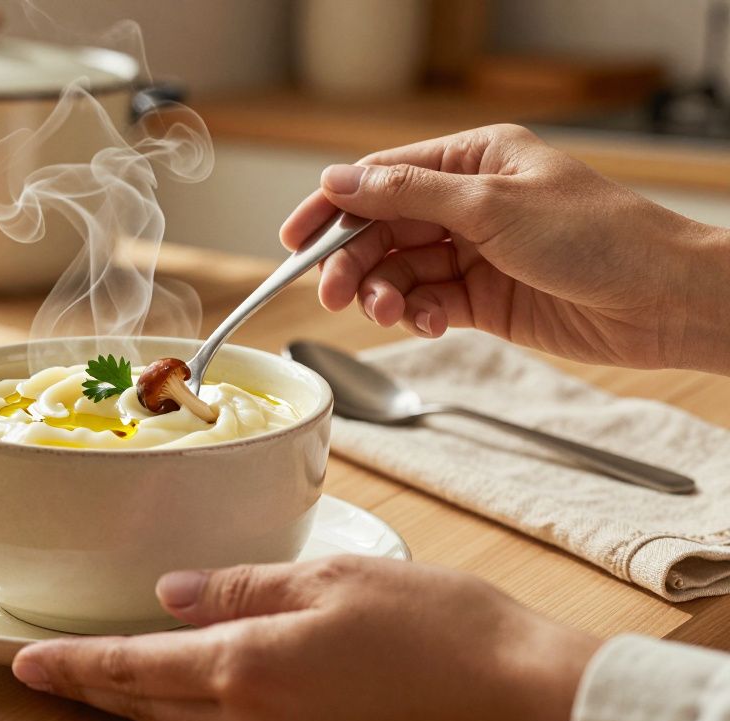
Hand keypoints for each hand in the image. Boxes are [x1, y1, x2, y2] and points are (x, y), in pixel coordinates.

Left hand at [12, 556, 599, 720]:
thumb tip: (172, 593)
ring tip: (98, 685)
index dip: (75, 664)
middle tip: (44, 674)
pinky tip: (183, 702)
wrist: (524, 698)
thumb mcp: (333, 580)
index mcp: (249, 667)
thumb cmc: (439, 628)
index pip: (134, 666)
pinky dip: (187, 720)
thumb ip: (242, 588)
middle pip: (147, 708)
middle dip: (92, 690)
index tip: (27, 662)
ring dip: (134, 707)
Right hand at [281, 124, 728, 372]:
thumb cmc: (598, 237)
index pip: (381, 178)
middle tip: (332, 292)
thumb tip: (338, 180)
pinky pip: (426, 302)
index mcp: (472, 160)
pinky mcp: (483, 299)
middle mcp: (468, 203)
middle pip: (382, 229)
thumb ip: (406, 195)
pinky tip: (427, 323)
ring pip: (399, 270)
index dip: (332, 207)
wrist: (664, 300)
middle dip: (353, 261)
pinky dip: (417, 314)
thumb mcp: (491, 205)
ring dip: (384, 292)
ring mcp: (474, 252)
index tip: (294, 240)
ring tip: (388, 311)